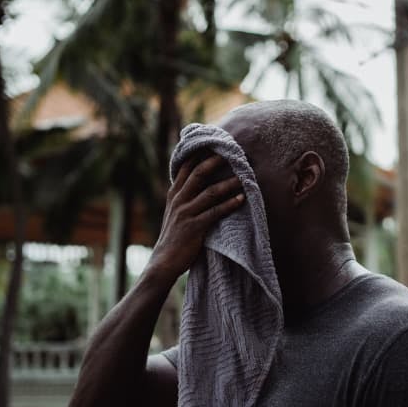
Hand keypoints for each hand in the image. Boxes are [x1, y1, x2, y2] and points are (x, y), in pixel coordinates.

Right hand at [146, 154, 244, 280]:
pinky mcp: (194, 227)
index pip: (185, 167)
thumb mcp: (174, 213)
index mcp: (174, 195)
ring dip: (228, 184)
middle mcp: (178, 200)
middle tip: (231, 153)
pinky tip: (242, 199)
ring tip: (244, 177)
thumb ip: (184, 198)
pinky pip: (215, 212)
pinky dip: (230, 204)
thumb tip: (198, 184)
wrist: (163, 262)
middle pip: (198, 174)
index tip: (214, 144)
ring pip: (210, 192)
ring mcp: (186, 213)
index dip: (200, 154)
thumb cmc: (173, 238)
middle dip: (215, 162)